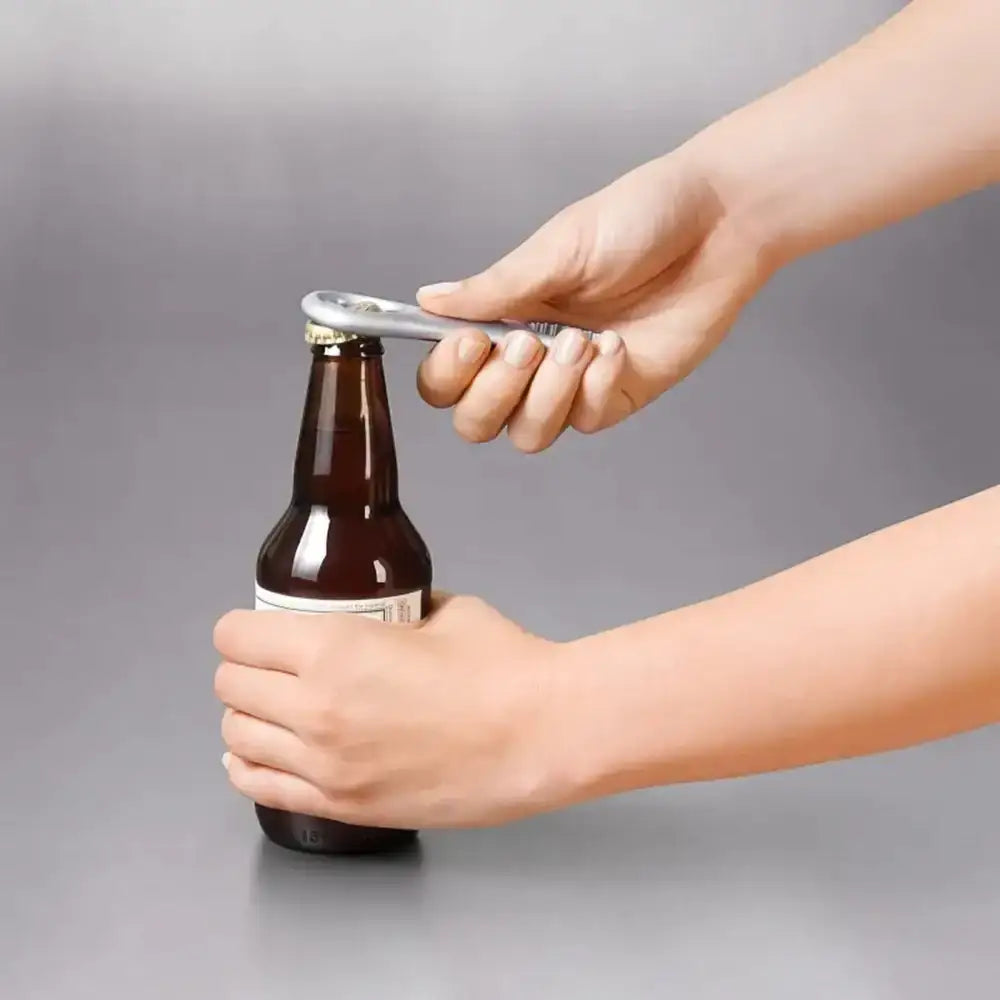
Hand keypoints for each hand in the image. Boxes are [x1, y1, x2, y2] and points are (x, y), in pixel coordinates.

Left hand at [213, 595, 577, 828]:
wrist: (542, 735)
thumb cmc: (503, 669)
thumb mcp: (444, 611)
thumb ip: (396, 612)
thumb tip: (385, 614)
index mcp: (334, 649)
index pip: (237, 636)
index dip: (243, 626)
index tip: (258, 626)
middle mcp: (315, 709)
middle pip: (230, 686)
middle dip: (246, 667)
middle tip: (274, 663)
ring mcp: (325, 765)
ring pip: (236, 737)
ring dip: (249, 716)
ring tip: (276, 707)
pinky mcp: (343, 805)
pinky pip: (260, 785)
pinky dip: (250, 765)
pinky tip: (263, 752)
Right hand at [415, 147, 771, 452]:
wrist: (717, 224)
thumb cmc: (639, 218)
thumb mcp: (558, 246)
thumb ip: (494, 287)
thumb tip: (428, 301)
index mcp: (505, 315)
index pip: (448, 375)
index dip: (446, 374)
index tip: (471, 343)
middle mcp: (532, 357)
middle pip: (477, 420)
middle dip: (493, 393)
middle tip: (526, 346)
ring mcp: (574, 383)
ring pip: (528, 433)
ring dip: (546, 394)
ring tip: (579, 343)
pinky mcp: (618, 395)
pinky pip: (585, 420)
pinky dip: (595, 387)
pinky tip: (617, 346)